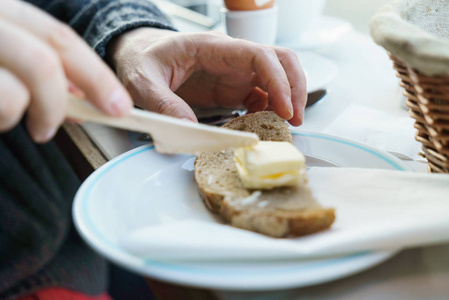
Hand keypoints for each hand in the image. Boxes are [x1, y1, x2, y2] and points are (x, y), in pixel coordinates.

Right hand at [0, 0, 131, 141]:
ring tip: (42, 129)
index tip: (120, 104)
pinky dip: (11, 115)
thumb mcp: (8, 62)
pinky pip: (7, 96)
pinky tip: (4, 120)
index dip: (97, 73)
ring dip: (51, 108)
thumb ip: (41, 74)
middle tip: (110, 114)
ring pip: (40, 68)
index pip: (61, 37)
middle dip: (96, 83)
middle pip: (57, 45)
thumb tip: (81, 102)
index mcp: (6, 15)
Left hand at [108, 28, 306, 125]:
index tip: (284, 108)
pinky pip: (261, 95)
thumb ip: (163, 103)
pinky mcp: (232, 88)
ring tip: (286, 126)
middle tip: (295, 120)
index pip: (259, 55)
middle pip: (280, 61)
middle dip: (295, 88)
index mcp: (213, 47)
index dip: (278, 80)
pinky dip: (270, 110)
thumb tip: (190, 128)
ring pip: (276, 78)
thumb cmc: (141, 60)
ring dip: (287, 100)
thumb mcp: (142, 81)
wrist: (139, 56)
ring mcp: (234, 73)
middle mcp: (231, 58)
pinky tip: (264, 124)